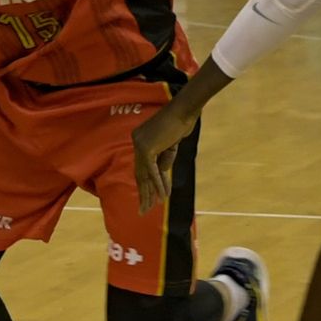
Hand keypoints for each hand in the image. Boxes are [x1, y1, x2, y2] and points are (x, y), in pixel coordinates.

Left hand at [132, 100, 199, 214]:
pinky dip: (158, 184)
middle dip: (143, 193)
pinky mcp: (147, 148)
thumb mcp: (171, 146)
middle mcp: (136, 141)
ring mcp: (139, 144)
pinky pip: (152, 170)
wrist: (184, 110)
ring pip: (144, 174)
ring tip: (149, 208)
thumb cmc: (180, 123)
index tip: (149, 198)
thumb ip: (164, 160)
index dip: (146, 184)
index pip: (142, 166)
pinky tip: (162, 196)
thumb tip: (160, 177)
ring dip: (149, 193)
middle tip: (143, 210)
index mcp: (139, 139)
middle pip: (140, 172)